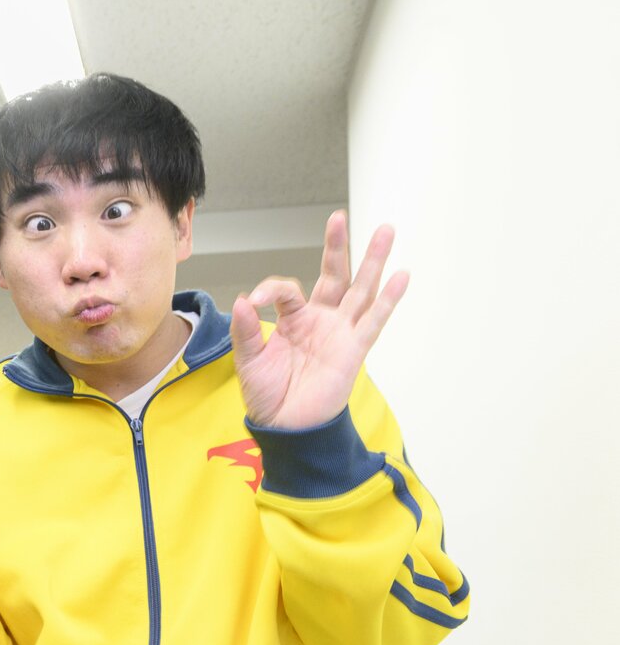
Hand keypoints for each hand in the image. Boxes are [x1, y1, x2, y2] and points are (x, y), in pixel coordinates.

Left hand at [229, 210, 407, 428]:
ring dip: (373, 261)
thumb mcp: (249, 360)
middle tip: (339, 217)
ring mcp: (340, 333)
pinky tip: (401, 276)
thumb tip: (243, 299)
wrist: (285, 427)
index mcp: (293, 319)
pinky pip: (374, 321)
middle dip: (338, 247)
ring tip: (386, 230)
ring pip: (360, 290)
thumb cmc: (268, 394)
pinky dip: (388, 299)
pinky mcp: (354, 350)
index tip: (254, 300)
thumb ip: (246, 330)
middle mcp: (320, 320)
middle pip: (334, 275)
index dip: (270, 290)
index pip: (286, 290)